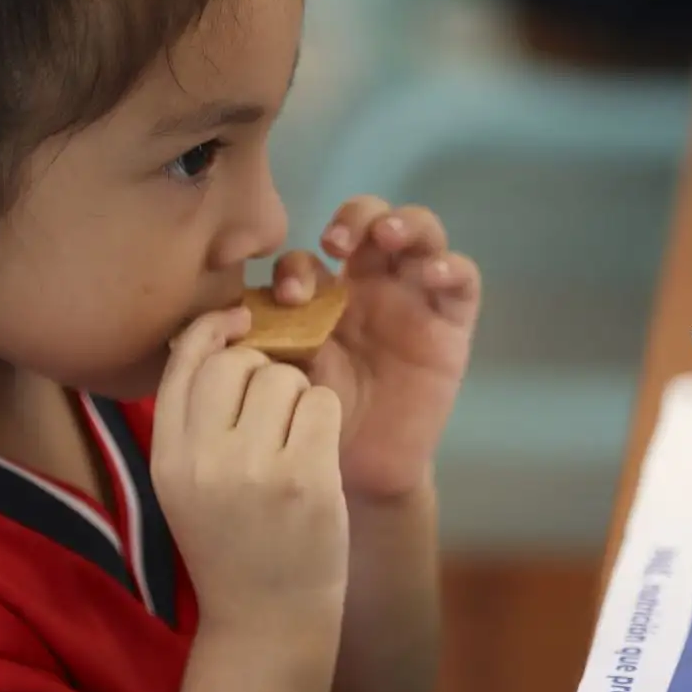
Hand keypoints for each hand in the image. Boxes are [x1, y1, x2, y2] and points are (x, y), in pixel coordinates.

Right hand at [150, 308, 349, 637]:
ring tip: (296, 440)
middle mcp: (204, 461)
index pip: (183, 363)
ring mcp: (256, 471)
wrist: (268, 620)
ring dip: (299, 396)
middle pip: (236, 362)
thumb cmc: (234, 543)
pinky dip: (327, 418)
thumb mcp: (187, 485)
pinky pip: (323, 404)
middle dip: (263, 371)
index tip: (239, 325)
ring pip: (284, 377)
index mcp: (167, 458)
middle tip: (275, 412)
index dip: (212, 331)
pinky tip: (319, 453)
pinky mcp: (307, 481)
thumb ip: (193, 421)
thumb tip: (219, 334)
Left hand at [264, 197, 480, 500]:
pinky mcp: (452, 324)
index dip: (297, 264)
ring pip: (421, 234)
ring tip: (388, 237)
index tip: (287, 296)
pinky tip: (433, 274)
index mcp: (325, 296)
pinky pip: (462, 281)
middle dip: (356, 218)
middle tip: (337, 242)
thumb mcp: (280, 375)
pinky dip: (452, 266)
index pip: (313, 254)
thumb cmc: (313, 424)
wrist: (359, 473)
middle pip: (372, 221)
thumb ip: (260, 338)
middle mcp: (372, 288)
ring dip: (405, 223)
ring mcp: (415, 300)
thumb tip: (228, 311)